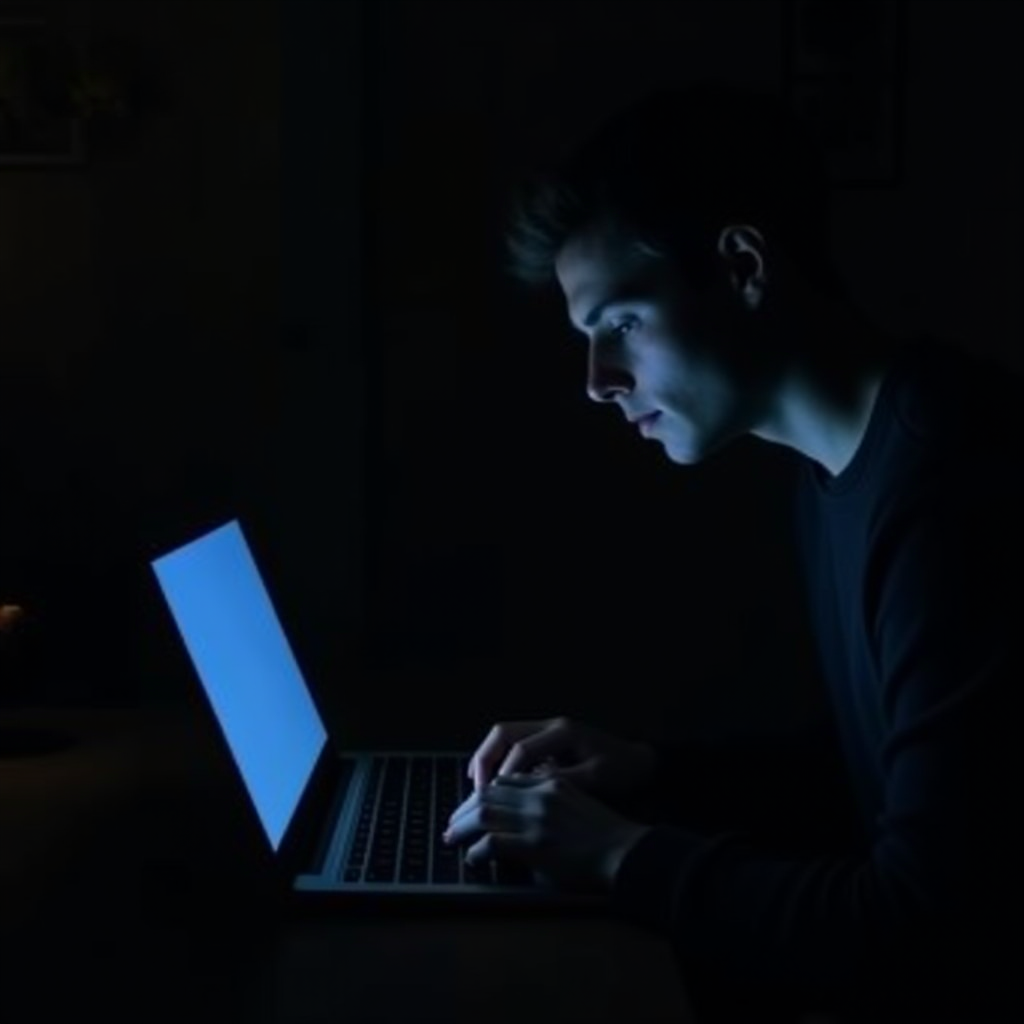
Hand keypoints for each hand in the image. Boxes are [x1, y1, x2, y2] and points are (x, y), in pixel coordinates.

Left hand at [443, 773, 650, 891]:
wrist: (626, 852)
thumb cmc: (606, 833)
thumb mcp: (577, 801)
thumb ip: (549, 800)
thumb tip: (520, 813)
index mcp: (551, 782)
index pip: (506, 779)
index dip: (483, 791)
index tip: (472, 804)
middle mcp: (540, 794)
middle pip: (489, 792)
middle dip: (464, 807)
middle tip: (452, 823)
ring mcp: (536, 819)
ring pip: (484, 813)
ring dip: (463, 826)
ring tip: (453, 838)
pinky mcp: (535, 845)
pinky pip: (493, 842)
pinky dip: (478, 850)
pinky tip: (474, 858)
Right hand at [465, 717, 655, 802]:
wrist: (640, 762)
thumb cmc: (621, 771)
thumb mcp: (596, 778)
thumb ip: (563, 781)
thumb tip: (529, 789)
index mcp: (562, 732)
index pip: (522, 749)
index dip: (506, 774)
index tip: (494, 799)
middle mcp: (550, 725)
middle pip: (504, 733)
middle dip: (485, 759)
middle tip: (475, 789)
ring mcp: (547, 729)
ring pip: (505, 735)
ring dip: (488, 757)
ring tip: (476, 784)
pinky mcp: (547, 739)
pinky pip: (514, 743)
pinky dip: (499, 759)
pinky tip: (494, 781)